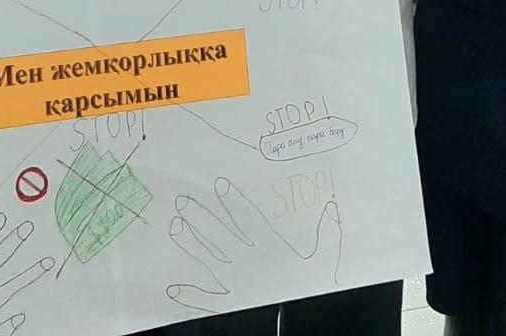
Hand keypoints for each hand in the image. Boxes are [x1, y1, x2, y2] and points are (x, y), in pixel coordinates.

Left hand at [167, 177, 340, 314]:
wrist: (300, 323)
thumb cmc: (310, 285)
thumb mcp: (325, 258)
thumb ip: (326, 232)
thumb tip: (332, 208)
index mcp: (269, 249)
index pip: (248, 220)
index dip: (234, 201)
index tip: (219, 184)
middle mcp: (247, 263)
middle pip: (220, 236)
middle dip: (200, 218)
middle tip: (182, 202)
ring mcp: (234, 284)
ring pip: (208, 259)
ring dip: (191, 244)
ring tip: (175, 227)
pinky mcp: (228, 304)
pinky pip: (206, 300)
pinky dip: (189, 296)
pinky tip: (173, 290)